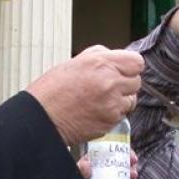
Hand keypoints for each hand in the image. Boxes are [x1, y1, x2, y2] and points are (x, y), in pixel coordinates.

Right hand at [27, 46, 142, 144]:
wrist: (42, 118)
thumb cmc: (52, 91)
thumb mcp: (74, 63)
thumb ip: (99, 57)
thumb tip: (114, 57)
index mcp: (101, 63)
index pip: (136, 62)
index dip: (129, 67)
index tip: (123, 72)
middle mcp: (110, 82)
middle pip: (136, 81)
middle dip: (125, 84)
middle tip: (109, 88)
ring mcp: (112, 103)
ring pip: (131, 100)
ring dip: (121, 101)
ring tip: (102, 102)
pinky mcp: (110, 121)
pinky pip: (121, 116)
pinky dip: (112, 115)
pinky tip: (96, 112)